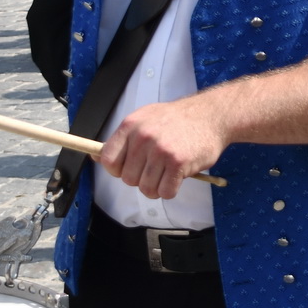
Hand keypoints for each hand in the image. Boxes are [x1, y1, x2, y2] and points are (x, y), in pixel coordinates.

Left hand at [97, 95, 229, 199]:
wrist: (211, 115)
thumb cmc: (177, 119)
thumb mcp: (144, 119)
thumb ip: (123, 139)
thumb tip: (96, 156)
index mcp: (131, 126)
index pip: (108, 160)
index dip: (116, 170)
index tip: (128, 168)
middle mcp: (143, 137)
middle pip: (128, 179)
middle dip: (141, 180)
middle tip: (155, 169)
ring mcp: (161, 151)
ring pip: (147, 189)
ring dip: (157, 187)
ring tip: (167, 173)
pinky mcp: (178, 163)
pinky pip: (165, 192)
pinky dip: (171, 190)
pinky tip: (177, 177)